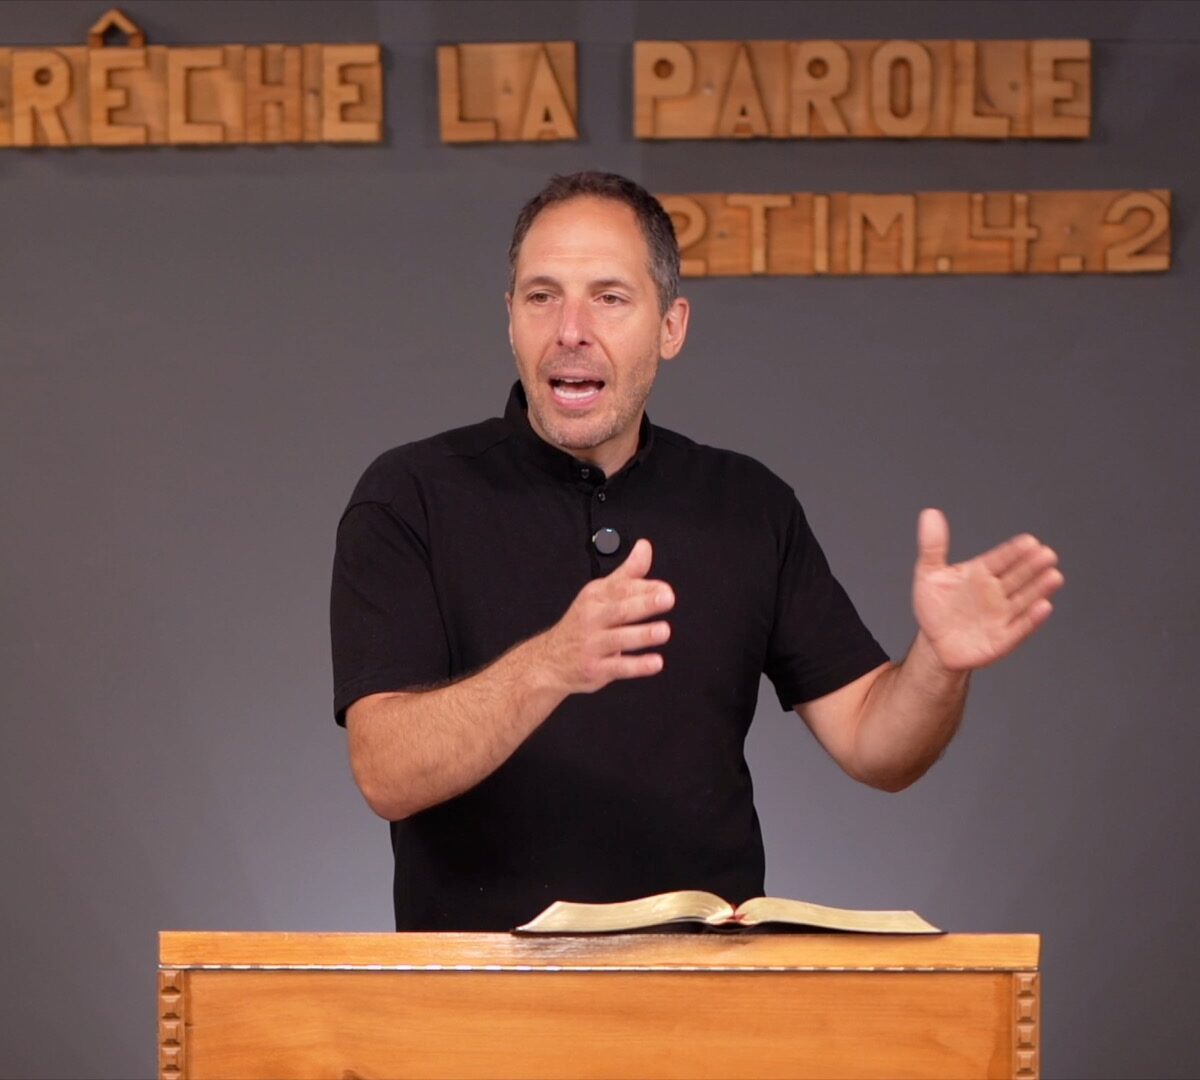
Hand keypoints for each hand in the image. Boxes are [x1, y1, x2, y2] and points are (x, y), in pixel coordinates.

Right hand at [537, 538, 674, 693]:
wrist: (549, 659)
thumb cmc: (582, 624)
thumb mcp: (600, 594)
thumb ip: (627, 573)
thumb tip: (644, 547)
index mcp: (596, 597)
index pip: (621, 588)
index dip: (644, 587)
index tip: (664, 589)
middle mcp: (593, 618)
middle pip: (620, 609)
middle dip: (644, 603)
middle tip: (666, 599)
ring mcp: (593, 644)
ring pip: (619, 638)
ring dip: (643, 634)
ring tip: (663, 631)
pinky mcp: (596, 668)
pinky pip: (618, 667)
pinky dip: (638, 666)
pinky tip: (655, 662)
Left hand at [912, 509, 1062, 671]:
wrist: (936, 644)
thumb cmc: (935, 607)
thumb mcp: (929, 575)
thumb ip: (932, 546)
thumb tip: (930, 513)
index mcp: (981, 573)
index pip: (1001, 559)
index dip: (1013, 552)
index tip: (1029, 541)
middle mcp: (997, 592)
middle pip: (1018, 576)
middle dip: (1032, 566)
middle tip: (1046, 554)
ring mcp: (1002, 615)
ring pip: (1025, 599)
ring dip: (1039, 589)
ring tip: (1053, 576)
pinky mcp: (1003, 639)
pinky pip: (1020, 628)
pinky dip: (1032, 619)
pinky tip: (1044, 607)